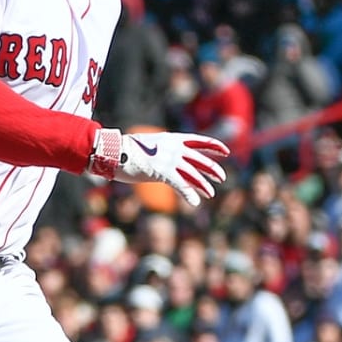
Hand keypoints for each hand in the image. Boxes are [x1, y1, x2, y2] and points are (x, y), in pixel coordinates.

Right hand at [89, 129, 228, 206]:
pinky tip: (195, 202)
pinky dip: (189, 195)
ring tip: (211, 194)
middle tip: (221, 177)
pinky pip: (181, 185)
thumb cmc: (126, 150)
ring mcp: (170, 160)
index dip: (214, 146)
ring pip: (193, 174)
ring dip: (203, 185)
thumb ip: (160, 152)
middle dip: (212, 169)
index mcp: (172, 139)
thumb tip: (161, 158)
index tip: (226, 151)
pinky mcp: (163, 172)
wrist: (115, 151)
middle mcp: (174, 148)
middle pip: (200, 159)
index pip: (199, 140)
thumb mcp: (148, 146)